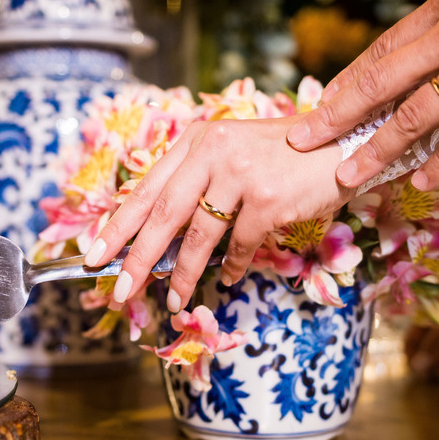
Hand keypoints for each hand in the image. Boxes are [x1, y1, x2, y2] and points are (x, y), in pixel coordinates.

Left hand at [83, 114, 353, 312]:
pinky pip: (239, 244)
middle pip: (162, 214)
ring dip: (183, 273)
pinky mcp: (268, 198)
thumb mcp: (231, 154)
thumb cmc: (284, 155)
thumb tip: (159, 238)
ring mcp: (241, 174)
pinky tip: (227, 279)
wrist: (343, 141)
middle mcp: (214, 151)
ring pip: (199, 235)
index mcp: (197, 140)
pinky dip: (231, 266)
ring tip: (174, 299)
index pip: (147, 188)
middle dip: (137, 257)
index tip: (95, 256)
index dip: (118, 226)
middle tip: (119, 290)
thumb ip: (197, 184)